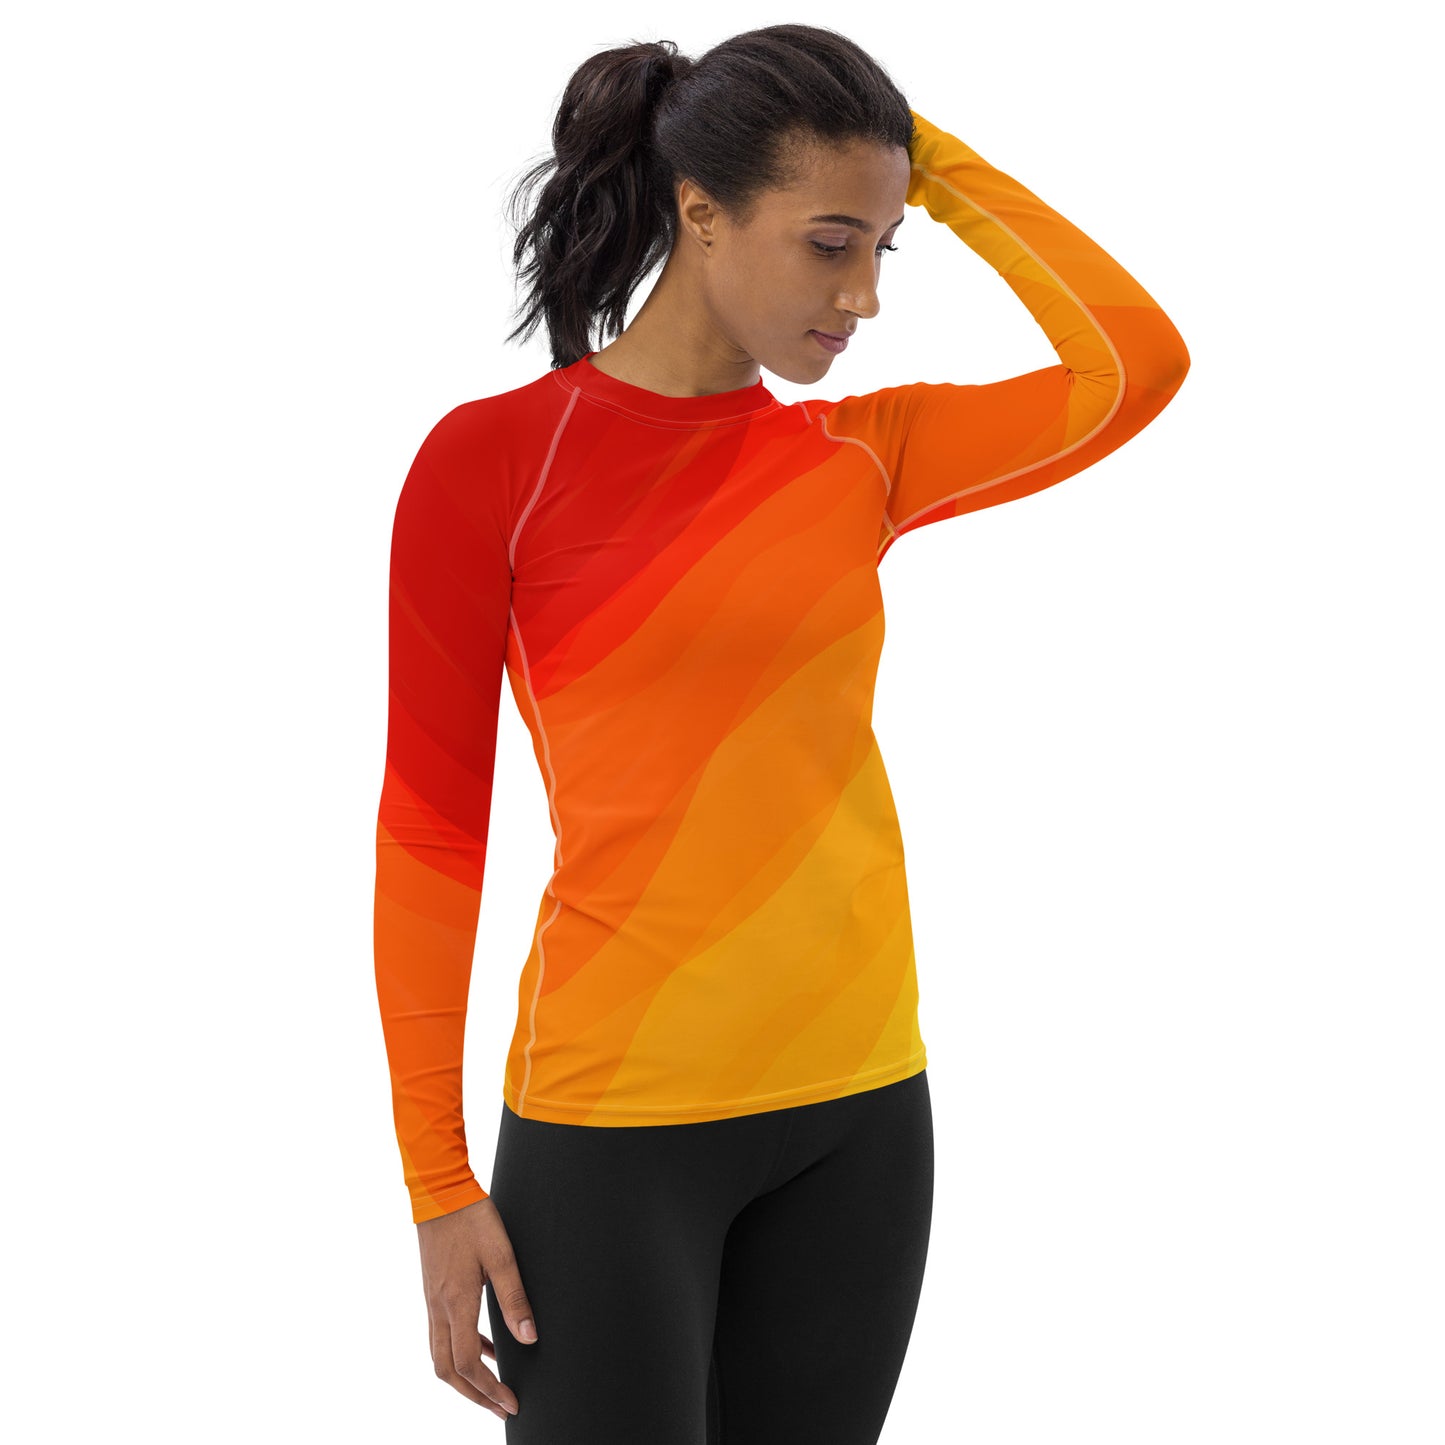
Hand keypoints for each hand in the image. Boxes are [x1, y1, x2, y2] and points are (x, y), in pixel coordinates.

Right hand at [417, 1196, 538, 1421]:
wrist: (440, 1192)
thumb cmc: (472, 1218)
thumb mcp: (501, 1255)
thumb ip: (514, 1298)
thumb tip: (529, 1338)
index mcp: (456, 1303)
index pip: (467, 1365)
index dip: (489, 1390)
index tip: (511, 1403)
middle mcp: (439, 1308)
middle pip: (447, 1371)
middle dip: (474, 1395)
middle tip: (500, 1408)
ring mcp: (433, 1300)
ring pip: (441, 1355)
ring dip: (466, 1377)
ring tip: (494, 1385)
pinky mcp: (434, 1291)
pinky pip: (443, 1334)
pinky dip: (462, 1350)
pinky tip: (487, 1345)